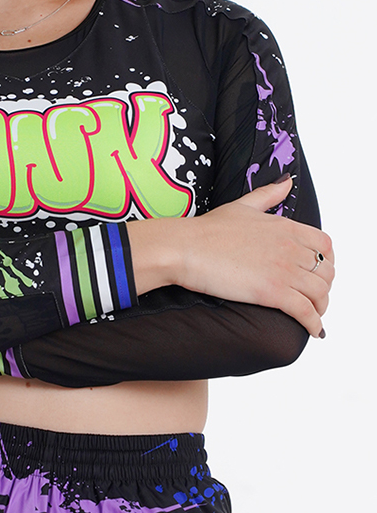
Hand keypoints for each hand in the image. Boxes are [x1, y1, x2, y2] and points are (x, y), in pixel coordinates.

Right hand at [129, 176, 334, 338]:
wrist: (185, 248)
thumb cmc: (206, 230)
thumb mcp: (242, 205)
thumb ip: (268, 195)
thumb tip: (286, 182)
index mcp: (286, 227)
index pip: (324, 245)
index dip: (327, 262)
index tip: (318, 273)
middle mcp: (290, 247)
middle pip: (326, 271)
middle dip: (324, 287)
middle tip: (313, 299)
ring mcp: (283, 270)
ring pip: (320, 293)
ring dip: (321, 308)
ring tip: (313, 317)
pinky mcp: (272, 292)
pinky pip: (305, 311)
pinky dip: (314, 323)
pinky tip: (314, 331)